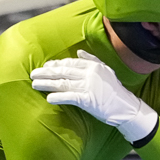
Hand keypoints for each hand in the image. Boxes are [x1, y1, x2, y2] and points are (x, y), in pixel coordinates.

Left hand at [30, 51, 157, 143]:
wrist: (126, 107)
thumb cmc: (114, 90)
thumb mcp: (106, 70)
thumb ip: (92, 59)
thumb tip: (79, 52)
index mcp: (93, 66)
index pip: (70, 62)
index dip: (56, 64)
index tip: (45, 66)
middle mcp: (90, 74)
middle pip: (63, 71)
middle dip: (46, 72)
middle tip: (33, 74)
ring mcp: (88, 87)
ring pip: (62, 83)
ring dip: (47, 83)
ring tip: (34, 84)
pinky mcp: (88, 100)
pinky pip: (69, 97)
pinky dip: (58, 97)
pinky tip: (48, 98)